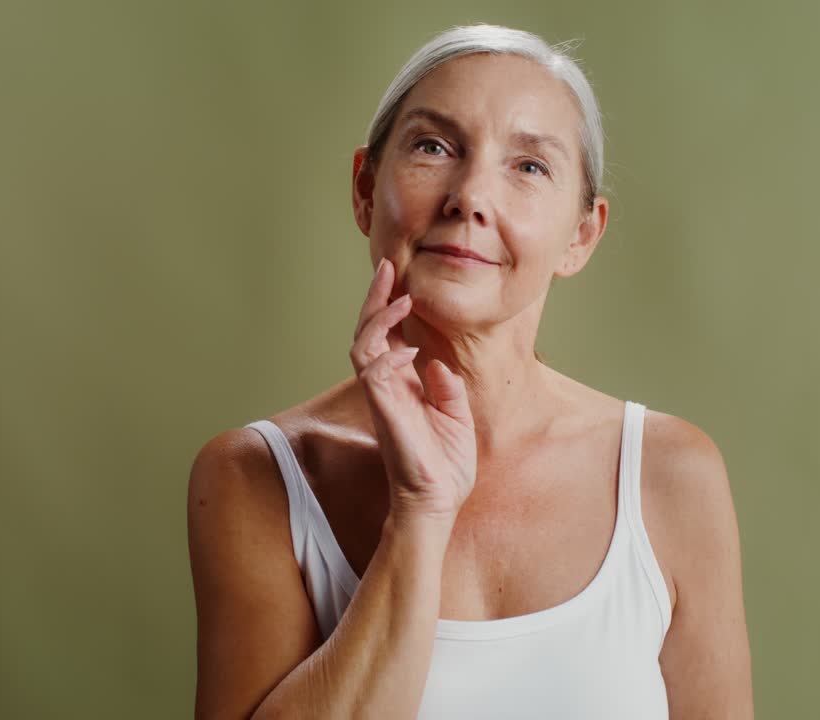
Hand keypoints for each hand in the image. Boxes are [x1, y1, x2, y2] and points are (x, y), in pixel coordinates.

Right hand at [349, 258, 476, 523]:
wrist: (439, 501)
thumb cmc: (446, 465)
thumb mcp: (456, 416)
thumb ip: (446, 386)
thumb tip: (437, 362)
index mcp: (403, 385)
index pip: (389, 336)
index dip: (390, 306)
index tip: (400, 277)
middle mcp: (387, 387)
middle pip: (369, 332)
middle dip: (376, 298)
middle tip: (388, 267)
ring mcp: (382, 398)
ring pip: (363, 347)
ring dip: (380, 320)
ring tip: (401, 298)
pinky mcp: (384, 412)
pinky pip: (375, 375)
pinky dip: (390, 356)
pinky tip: (410, 348)